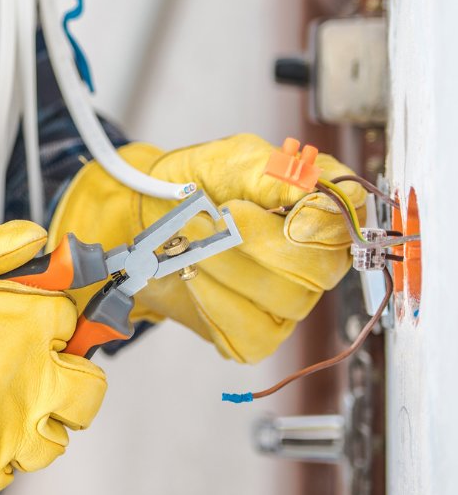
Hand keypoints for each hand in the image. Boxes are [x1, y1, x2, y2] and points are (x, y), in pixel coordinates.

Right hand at [0, 222, 105, 494]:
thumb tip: (31, 239)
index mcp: (20, 322)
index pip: (73, 323)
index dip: (52, 325)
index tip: (38, 327)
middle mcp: (25, 381)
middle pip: (88, 391)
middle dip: (68, 379)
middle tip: (33, 373)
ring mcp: (2, 435)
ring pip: (54, 440)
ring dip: (32, 424)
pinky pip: (6, 474)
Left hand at [48, 134, 365, 362]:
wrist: (146, 220)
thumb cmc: (193, 186)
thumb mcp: (228, 160)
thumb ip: (268, 169)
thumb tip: (306, 184)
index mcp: (318, 207)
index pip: (348, 218)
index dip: (317, 216)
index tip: (272, 203)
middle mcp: (314, 258)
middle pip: (317, 268)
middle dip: (254, 242)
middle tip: (208, 218)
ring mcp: (289, 300)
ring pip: (283, 300)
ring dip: (225, 267)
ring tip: (190, 242)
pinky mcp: (258, 334)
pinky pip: (253, 334)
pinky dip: (214, 303)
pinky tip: (194, 277)